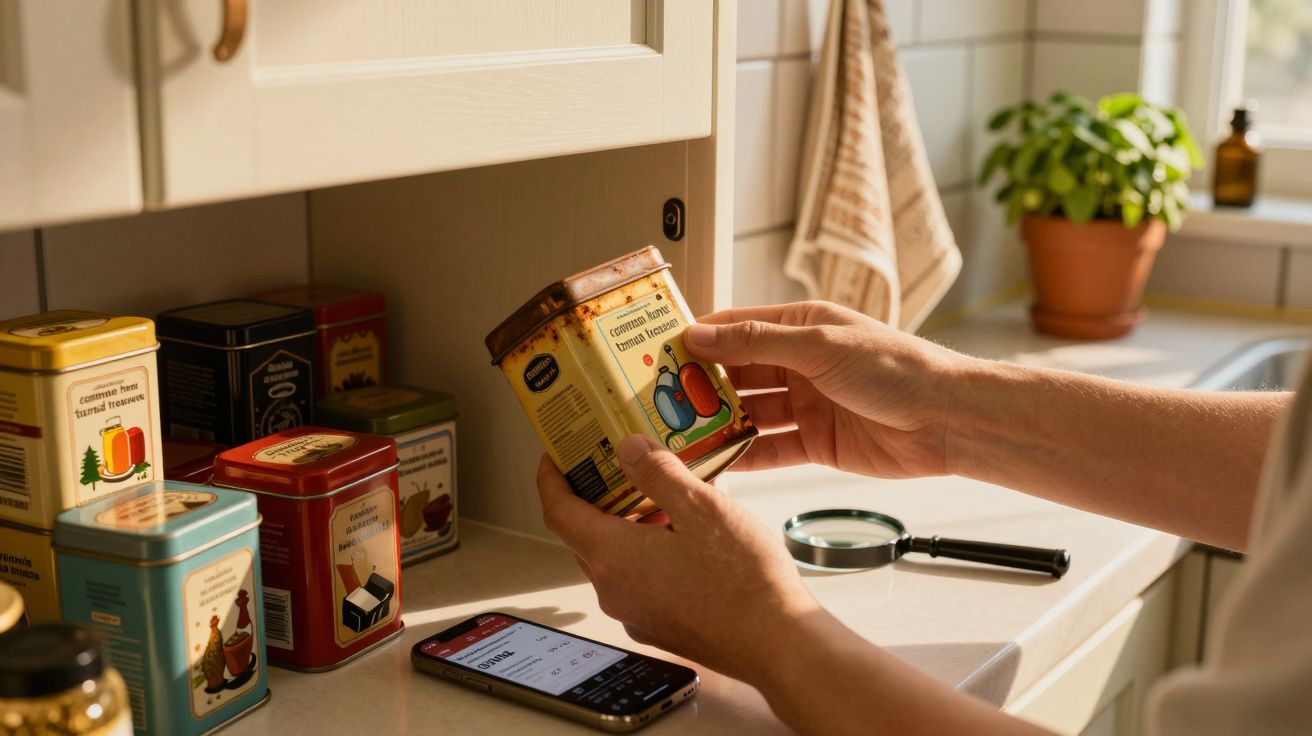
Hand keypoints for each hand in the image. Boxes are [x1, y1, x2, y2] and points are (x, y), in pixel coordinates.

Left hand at [536, 436, 818, 681]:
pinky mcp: (659, 626)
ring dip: (623, 523)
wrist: (778, 644)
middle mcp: (614, 590)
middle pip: (583, 534)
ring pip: (613, 558)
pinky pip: (636, 579)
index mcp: (614, 557)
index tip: (555, 455)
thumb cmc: (744, 581)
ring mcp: (636, 613)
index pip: (558, 511)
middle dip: (592, 496)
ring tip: (658, 493)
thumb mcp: (702, 508)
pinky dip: (643, 551)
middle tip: (612, 462)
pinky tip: (680, 534)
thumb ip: (658, 473)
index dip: (551, 478)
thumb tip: (627, 448)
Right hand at [685, 301, 969, 478]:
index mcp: (802, 328)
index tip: (658, 353)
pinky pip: (771, 449)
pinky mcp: (818, 443)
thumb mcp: (819, 346)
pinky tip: (717, 462)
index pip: (736, 329)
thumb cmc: (897, 368)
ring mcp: (808, 405)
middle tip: (660, 401)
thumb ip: (756, 344)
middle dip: (702, 387)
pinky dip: (745, 455)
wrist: (948, 420)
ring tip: (681, 435)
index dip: (698, 340)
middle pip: (738, 375)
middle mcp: (801, 364)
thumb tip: (701, 337)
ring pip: (750, 414)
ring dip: (719, 424)